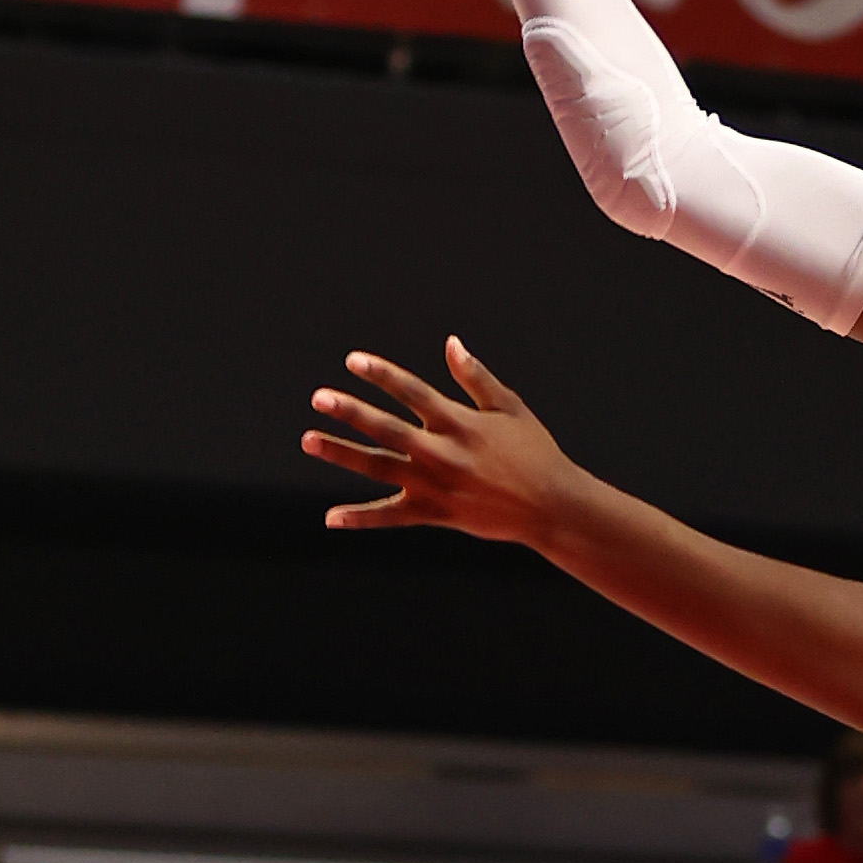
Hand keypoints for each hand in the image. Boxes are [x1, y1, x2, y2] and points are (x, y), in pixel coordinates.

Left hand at [305, 339, 580, 550]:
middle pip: (386, 427)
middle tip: (318, 398)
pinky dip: (362, 518)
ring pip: (379, 467)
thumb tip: (451, 343)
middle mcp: (442, 452)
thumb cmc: (535, 452)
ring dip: (342, 454)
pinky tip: (331, 517)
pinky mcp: (436, 514)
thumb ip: (475, 377)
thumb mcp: (509, 408)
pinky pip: (392, 517)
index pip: (411, 390)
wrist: (552, 507)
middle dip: (349, 411)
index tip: (352, 362)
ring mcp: (436, 485)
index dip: (381, 374)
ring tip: (309, 440)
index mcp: (458, 422)